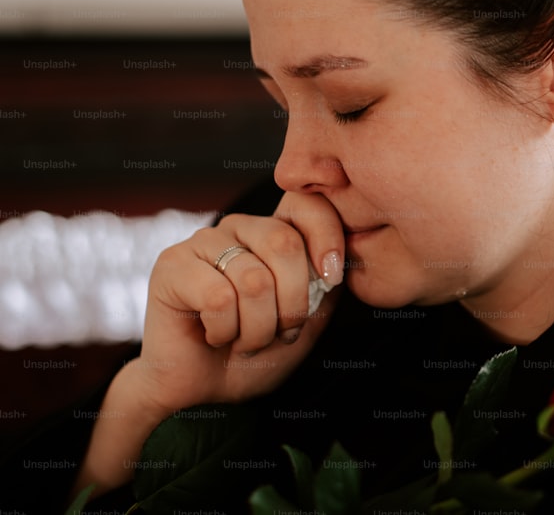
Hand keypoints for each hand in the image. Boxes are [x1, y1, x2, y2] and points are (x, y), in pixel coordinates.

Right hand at [136, 192, 344, 412]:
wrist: (205, 389)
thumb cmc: (256, 353)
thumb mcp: (308, 319)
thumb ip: (325, 284)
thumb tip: (339, 258)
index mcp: (274, 231)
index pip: (307, 207)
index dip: (327, 239)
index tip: (332, 279)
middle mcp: (240, 227)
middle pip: (285, 244)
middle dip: (292, 304)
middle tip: (279, 333)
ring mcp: (203, 241)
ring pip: (254, 280)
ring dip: (257, 328)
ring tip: (242, 340)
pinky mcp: (172, 265)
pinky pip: (218, 298)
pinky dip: (225, 331)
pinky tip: (213, 336)